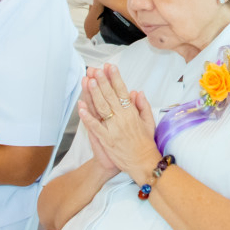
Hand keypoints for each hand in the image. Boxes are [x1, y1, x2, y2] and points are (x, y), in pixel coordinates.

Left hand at [76, 65, 160, 183]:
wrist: (143, 163)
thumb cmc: (145, 143)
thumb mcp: (149, 122)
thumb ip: (143, 106)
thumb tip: (137, 91)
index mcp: (132, 113)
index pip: (122, 91)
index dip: (115, 78)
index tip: (110, 67)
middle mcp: (123, 119)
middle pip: (110, 96)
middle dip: (102, 81)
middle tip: (95, 69)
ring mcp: (113, 129)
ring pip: (102, 108)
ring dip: (94, 94)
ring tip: (88, 81)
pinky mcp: (106, 140)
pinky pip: (95, 126)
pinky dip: (87, 116)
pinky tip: (80, 106)